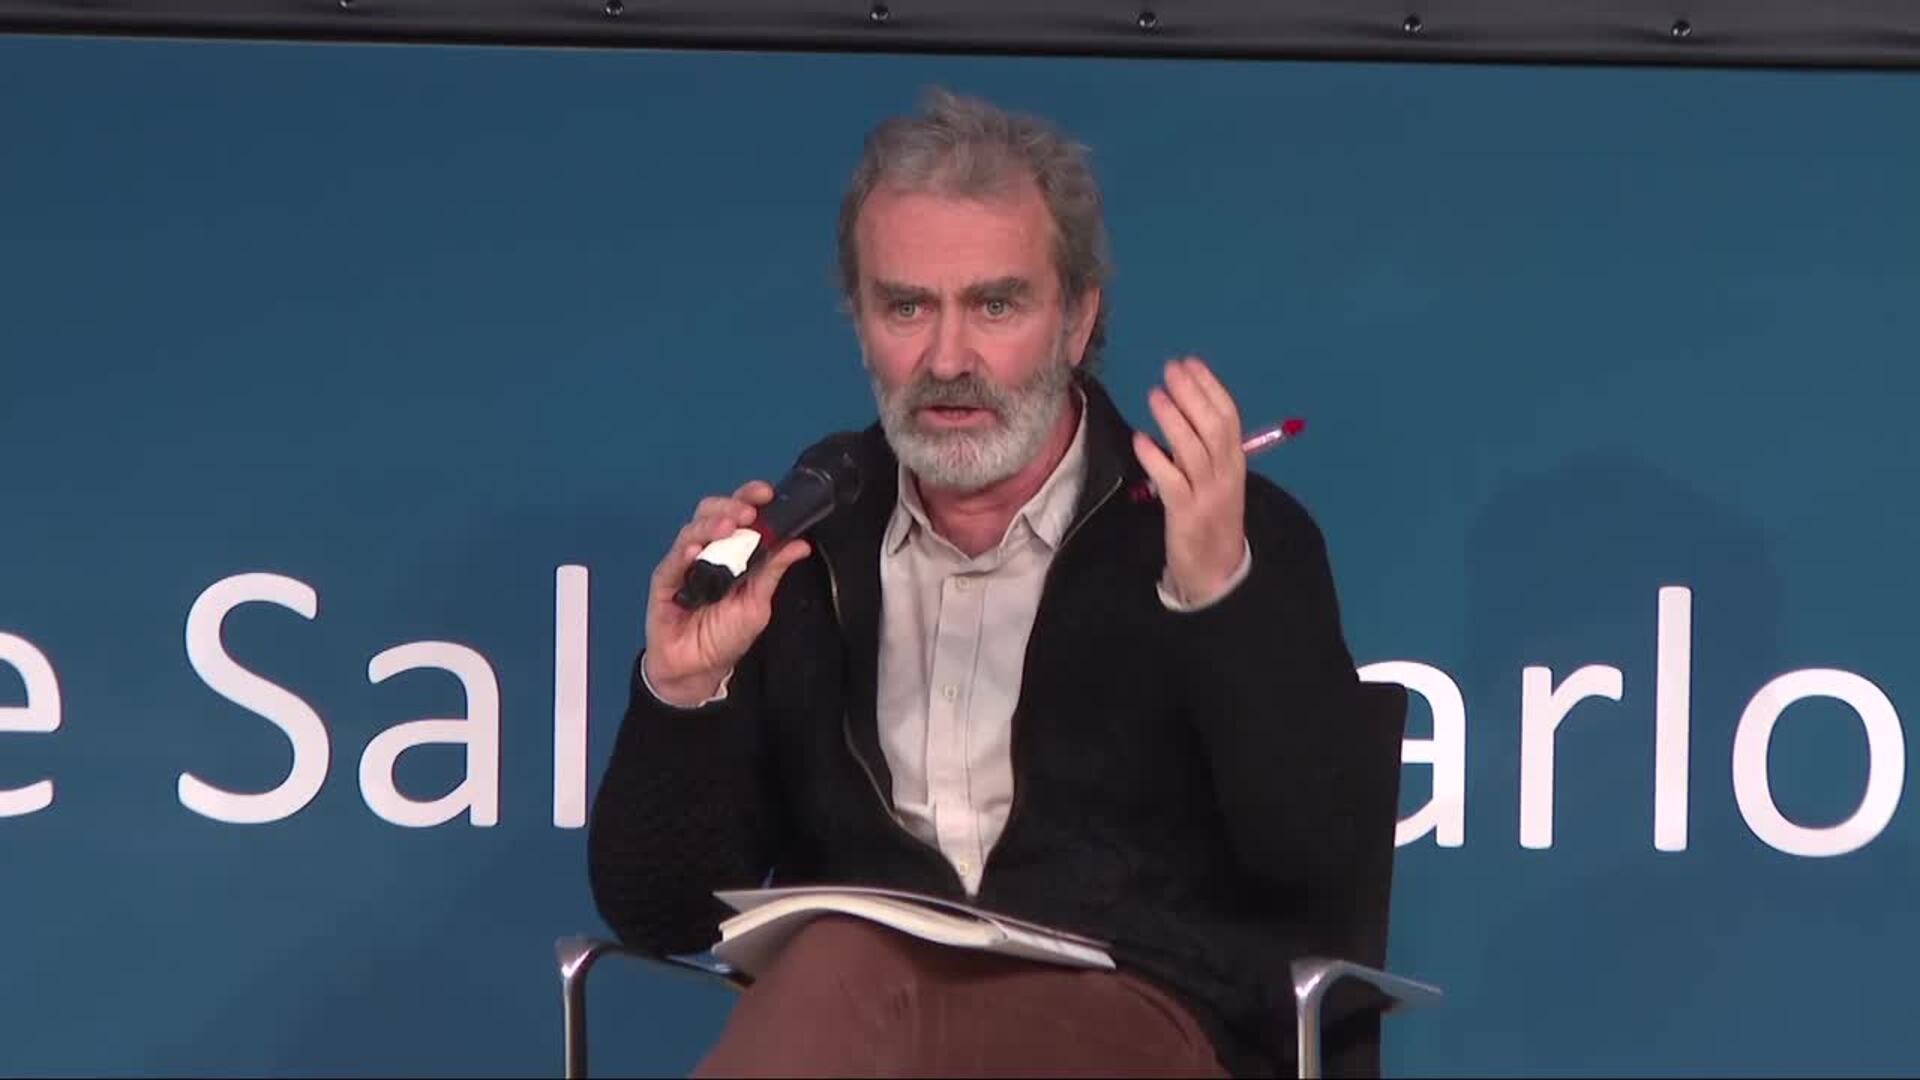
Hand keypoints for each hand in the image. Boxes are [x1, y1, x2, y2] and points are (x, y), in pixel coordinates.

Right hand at [641, 480, 811, 706]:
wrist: (698, 669)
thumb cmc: (725, 635)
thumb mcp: (757, 602)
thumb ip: (773, 571)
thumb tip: (800, 544)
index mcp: (732, 551)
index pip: (738, 515)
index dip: (749, 498)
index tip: (766, 494)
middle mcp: (707, 551)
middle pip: (711, 513)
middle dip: (730, 505)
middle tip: (748, 512)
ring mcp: (683, 564)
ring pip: (692, 531)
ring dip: (711, 525)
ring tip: (728, 526)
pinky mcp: (664, 582)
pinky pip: (672, 562)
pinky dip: (684, 552)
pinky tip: (696, 549)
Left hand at [1131, 356, 1246, 605]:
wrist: (1217, 572)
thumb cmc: (1213, 518)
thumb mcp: (1218, 480)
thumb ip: (1206, 449)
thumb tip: (1185, 409)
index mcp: (1236, 462)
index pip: (1228, 416)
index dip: (1210, 387)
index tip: (1190, 362)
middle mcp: (1226, 474)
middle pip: (1213, 426)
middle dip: (1193, 394)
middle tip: (1171, 369)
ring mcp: (1207, 495)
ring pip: (1193, 450)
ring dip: (1174, 419)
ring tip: (1155, 394)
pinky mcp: (1186, 515)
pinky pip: (1171, 482)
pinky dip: (1156, 458)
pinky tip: (1141, 439)